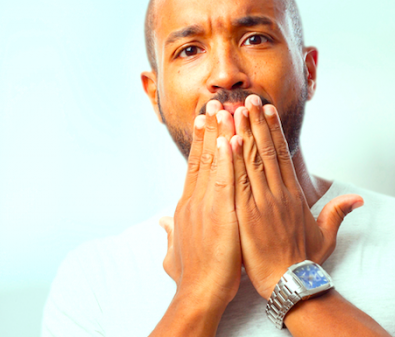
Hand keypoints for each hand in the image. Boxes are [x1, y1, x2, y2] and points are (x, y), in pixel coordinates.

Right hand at [162, 100, 241, 306]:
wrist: (199, 291)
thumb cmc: (193, 274)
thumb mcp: (176, 250)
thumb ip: (170, 233)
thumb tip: (161, 224)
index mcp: (188, 206)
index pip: (195, 166)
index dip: (200, 142)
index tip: (205, 121)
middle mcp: (195, 200)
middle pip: (203, 157)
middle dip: (210, 129)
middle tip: (215, 103)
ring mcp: (207, 205)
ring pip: (215, 162)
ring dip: (221, 134)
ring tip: (226, 108)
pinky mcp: (221, 213)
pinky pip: (226, 179)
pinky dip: (229, 158)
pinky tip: (233, 138)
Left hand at [230, 95, 362, 298]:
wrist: (290, 285)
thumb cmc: (305, 262)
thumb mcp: (326, 235)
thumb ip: (337, 213)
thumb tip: (357, 198)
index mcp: (293, 196)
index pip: (282, 155)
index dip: (274, 130)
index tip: (267, 110)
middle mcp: (278, 194)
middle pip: (266, 151)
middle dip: (256, 123)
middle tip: (246, 99)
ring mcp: (262, 204)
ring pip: (251, 161)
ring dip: (243, 133)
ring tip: (235, 110)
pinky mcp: (246, 215)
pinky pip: (238, 182)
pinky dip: (232, 160)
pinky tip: (227, 140)